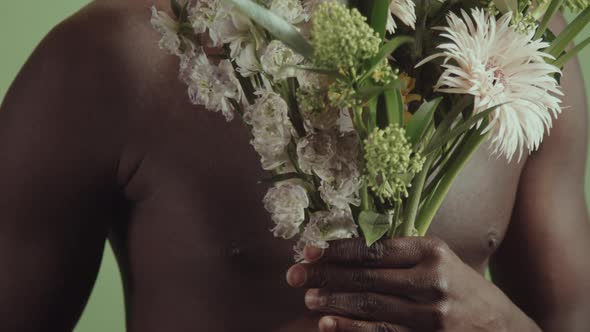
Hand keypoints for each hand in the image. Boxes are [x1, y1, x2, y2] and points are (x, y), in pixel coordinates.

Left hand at [286, 237, 539, 331]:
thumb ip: (400, 253)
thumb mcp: (439, 259)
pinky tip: (328, 323)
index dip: (338, 250)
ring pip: (371, 306)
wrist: (503, 327)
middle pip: (367, 277)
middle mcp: (431, 280)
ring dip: (334, 302)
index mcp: (431, 251)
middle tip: (294, 274)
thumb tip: (348, 251)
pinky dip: (352, 328)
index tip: (309, 250)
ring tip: (307, 297)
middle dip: (326, 275)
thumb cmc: (463, 288)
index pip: (374, 249)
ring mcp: (430, 314)